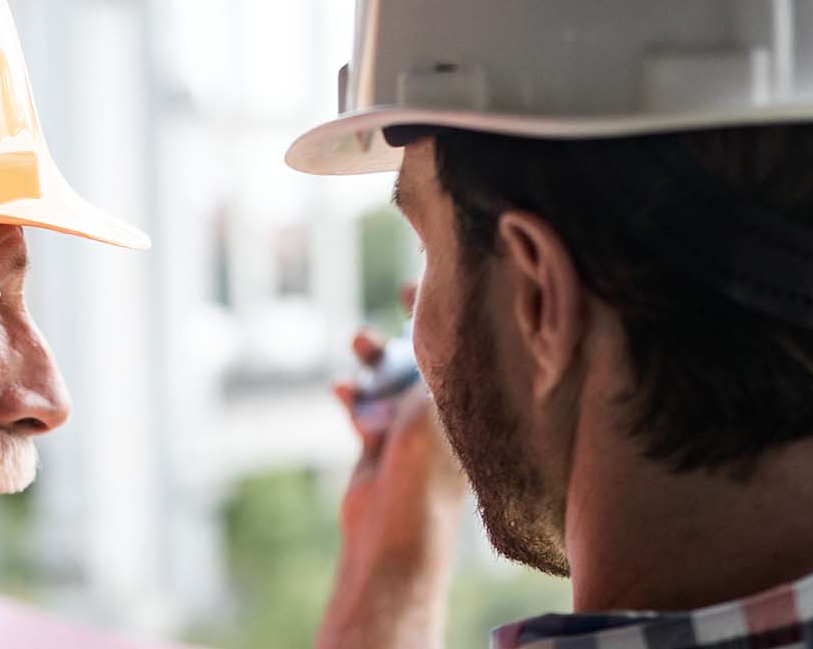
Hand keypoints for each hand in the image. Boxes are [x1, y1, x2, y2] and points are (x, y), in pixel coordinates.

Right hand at [316, 289, 466, 648]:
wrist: (393, 536)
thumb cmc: (425, 470)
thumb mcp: (431, 404)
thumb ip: (431, 362)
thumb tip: (435, 316)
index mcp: (472, 408)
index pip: (472, 348)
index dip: (458, 313)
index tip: (443, 277)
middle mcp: (446, 417)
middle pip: (431, 358)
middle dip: (413, 327)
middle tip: (407, 292)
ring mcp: (412, 433)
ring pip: (392, 380)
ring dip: (374, 359)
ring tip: (357, 342)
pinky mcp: (380, 450)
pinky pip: (363, 410)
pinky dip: (352, 396)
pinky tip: (340, 389)